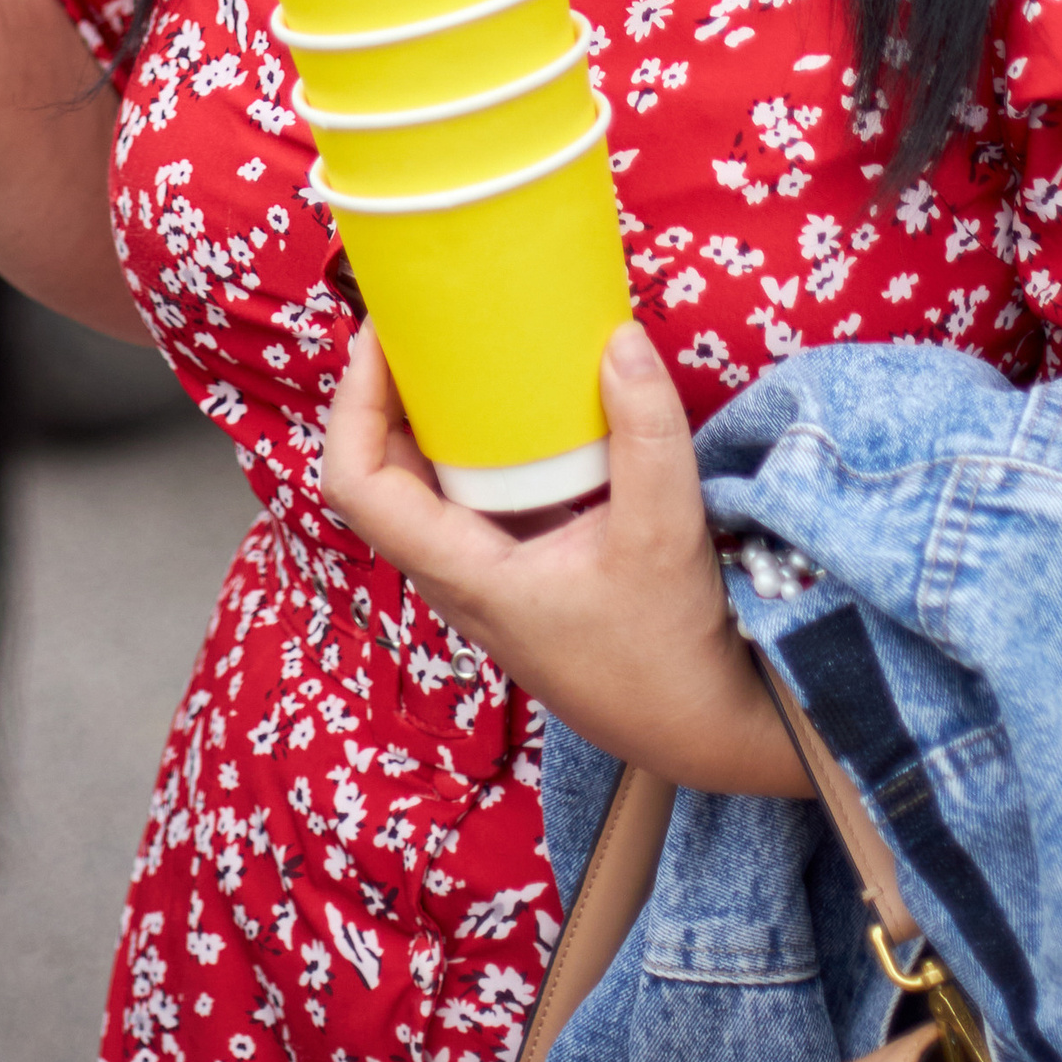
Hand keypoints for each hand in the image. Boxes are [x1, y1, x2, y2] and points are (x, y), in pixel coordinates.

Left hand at [319, 321, 808, 796]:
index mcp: (466, 576)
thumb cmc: (674, 655)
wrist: (709, 734)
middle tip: (418, 327)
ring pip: (425, 491)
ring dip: (428, 420)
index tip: (379, 338)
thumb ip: (646, 433)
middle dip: (385, 397)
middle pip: (382, 478)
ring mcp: (489, 582)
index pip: (357, 486)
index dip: (352, 404)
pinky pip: (473, 501)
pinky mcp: (524, 578)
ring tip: (456, 352)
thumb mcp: (666, 534)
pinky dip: (476, 448)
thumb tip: (616, 338)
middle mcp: (460, 579)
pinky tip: (518, 412)